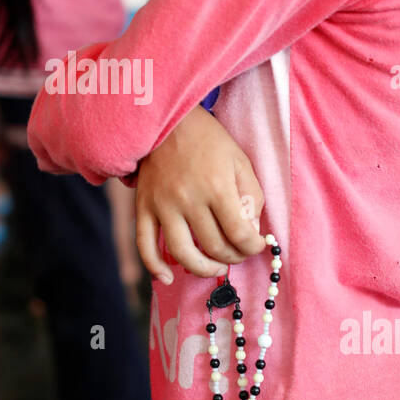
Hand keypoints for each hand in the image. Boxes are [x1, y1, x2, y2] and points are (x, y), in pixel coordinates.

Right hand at [135, 104, 266, 282]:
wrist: (167, 121)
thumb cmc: (208, 140)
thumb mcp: (240, 160)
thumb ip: (251, 196)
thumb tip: (251, 230)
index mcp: (215, 186)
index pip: (239, 233)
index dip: (252, 247)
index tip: (256, 245)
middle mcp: (188, 199)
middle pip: (214, 246)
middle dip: (233, 256)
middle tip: (238, 253)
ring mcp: (162, 205)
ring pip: (182, 253)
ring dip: (203, 269)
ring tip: (215, 267)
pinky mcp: (143, 207)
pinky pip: (145, 245)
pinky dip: (154, 267)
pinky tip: (167, 279)